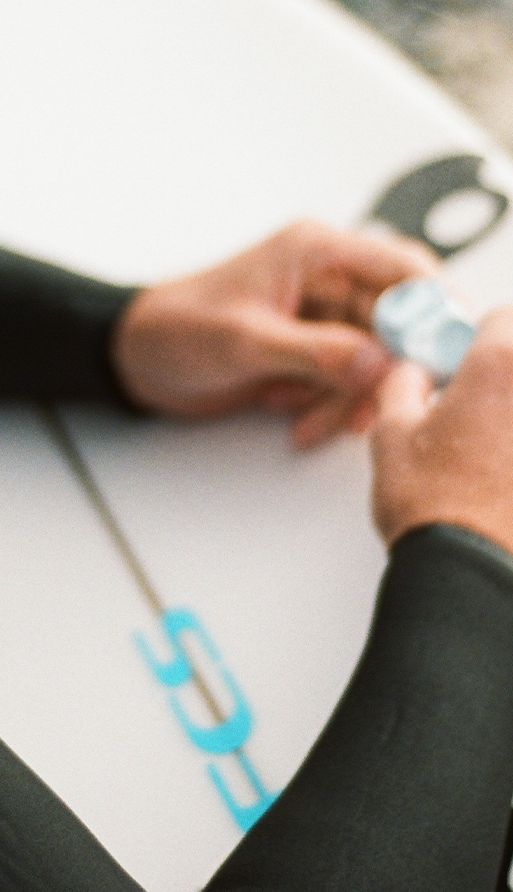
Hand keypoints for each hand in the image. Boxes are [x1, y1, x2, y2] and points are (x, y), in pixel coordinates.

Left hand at [110, 219, 436, 449]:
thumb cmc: (176, 327)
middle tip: (375, 404)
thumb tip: (378, 361)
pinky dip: (330, 406)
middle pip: (396, 320)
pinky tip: (295, 420)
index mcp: (315, 250)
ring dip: (350, 396)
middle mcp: (328, 278)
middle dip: (387, 368)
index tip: (442, 351)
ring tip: (308, 420)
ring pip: (374, 358)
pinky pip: (348, 380)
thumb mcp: (245, 342)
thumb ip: (314, 352)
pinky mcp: (312, 352)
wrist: (136, 357)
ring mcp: (322, 317)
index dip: (434, 306)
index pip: (402, 266)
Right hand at [372, 309, 512, 552]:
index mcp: (499, 366)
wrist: (471, 575)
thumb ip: (402, 386)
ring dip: (509, 418)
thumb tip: (413, 374)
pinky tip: (503, 476)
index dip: (482, 334)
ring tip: (493, 448)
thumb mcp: (391, 434)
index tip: (467, 359)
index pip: (505, 316)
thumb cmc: (433, 507)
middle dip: (503, 376)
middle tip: (481, 405)